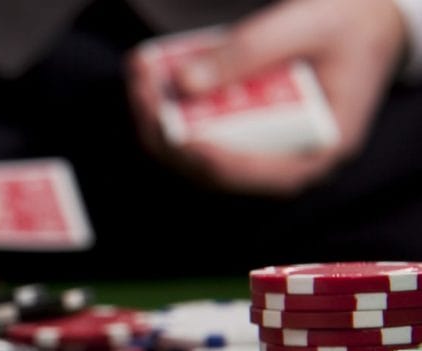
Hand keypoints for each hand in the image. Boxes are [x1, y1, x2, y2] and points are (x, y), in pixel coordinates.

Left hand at [127, 0, 406, 195]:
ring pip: (190, 154)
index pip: (264, 176)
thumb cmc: (343, 29)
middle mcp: (280, 163)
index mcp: (319, 152)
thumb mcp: (306, 26)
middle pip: (213, 169)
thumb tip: (184, 83)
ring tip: (141, 74)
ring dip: (157, 118)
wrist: (356, 28)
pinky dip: (165, 104)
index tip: (184, 140)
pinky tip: (146, 70)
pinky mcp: (230, 134)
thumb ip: (249, 52)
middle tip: (144, 93)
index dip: (220, 163)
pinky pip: (189, 129)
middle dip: (169, 134)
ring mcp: (252, 151)